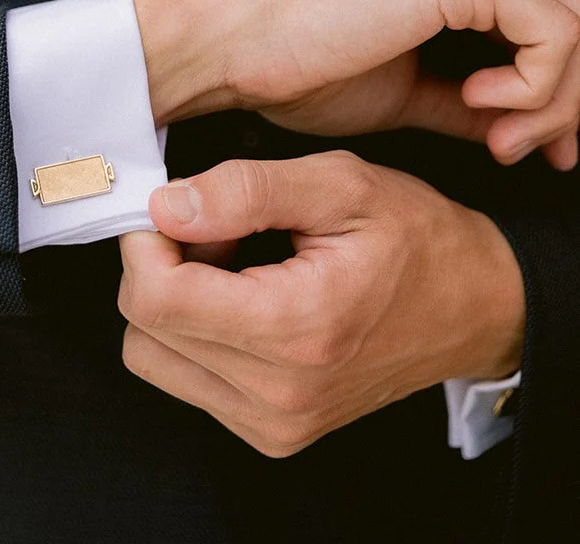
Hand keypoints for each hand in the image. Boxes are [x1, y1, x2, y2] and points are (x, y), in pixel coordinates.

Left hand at [118, 152, 525, 457]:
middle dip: (160, 266)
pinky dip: (195, 333)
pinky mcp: (272, 432)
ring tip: (232, 263)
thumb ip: (245, 190)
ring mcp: (276, 423)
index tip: (175, 205)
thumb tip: (166, 205)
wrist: (473, 306)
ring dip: (173, 302)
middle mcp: (280, 392)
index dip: (146, 241)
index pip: (154, 299)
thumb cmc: (413, 237)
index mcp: (295, 327)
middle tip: (214, 228)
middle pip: (142, 331)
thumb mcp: (338, 183)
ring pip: (153, 358)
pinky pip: (187, 379)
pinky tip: (242, 297)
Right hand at [134, 0, 579, 169]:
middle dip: (568, 100)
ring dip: (555, 102)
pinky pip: (555, 34)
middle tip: (528, 153)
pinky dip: (536, 88)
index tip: (534, 147)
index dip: (561, 88)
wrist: (232, 43)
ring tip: (496, 139)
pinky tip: (479, 106)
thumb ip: (467, 101)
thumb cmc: (293, 64)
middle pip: (574, 16)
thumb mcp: (403, 89)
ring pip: (575, 26)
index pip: (547, 12)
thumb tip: (518, 129)